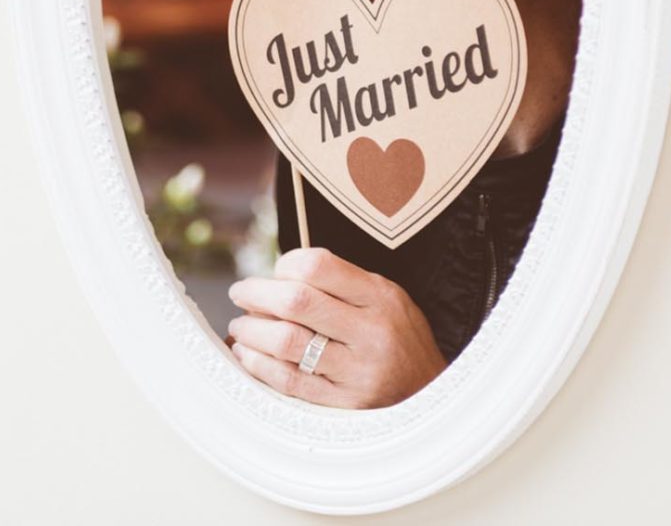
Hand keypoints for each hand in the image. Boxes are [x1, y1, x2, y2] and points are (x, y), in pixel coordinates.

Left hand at [227, 246, 446, 407]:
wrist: (429, 394)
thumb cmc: (397, 336)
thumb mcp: (387, 297)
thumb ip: (342, 283)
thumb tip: (278, 275)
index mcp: (381, 297)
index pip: (318, 267)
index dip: (285, 265)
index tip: (276, 271)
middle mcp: (371, 332)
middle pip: (297, 302)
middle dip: (257, 294)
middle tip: (240, 294)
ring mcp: (357, 372)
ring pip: (287, 343)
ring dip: (252, 331)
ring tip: (241, 326)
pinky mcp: (344, 405)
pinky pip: (289, 382)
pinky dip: (259, 365)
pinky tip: (248, 355)